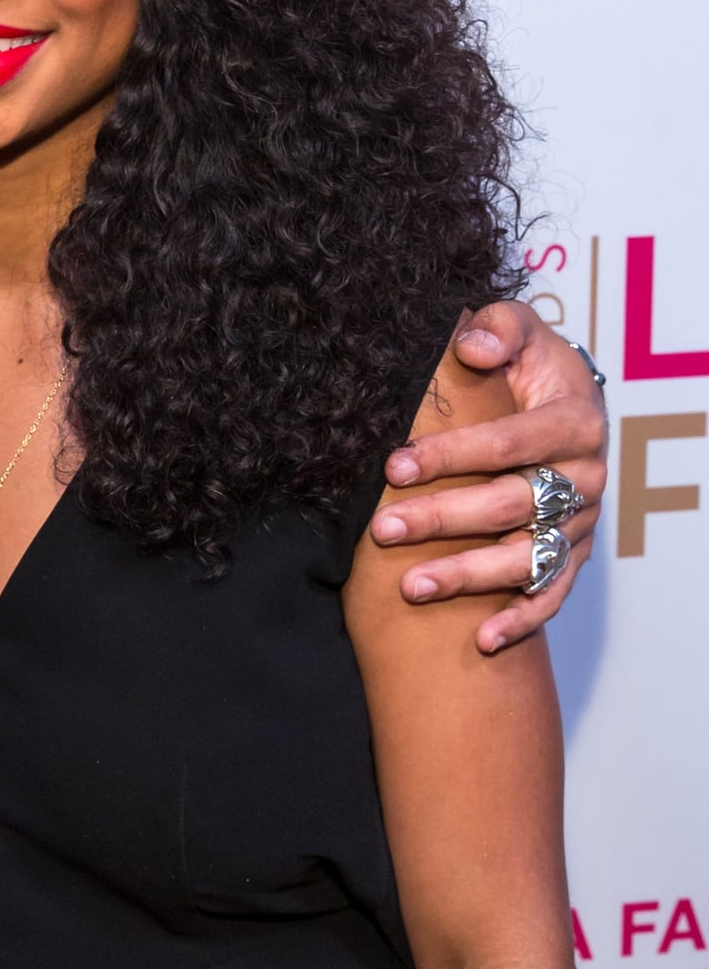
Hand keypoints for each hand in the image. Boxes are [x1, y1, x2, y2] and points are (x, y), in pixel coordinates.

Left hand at [373, 302, 605, 653]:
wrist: (565, 404)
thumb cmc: (529, 369)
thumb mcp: (519, 332)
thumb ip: (498, 328)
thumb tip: (471, 346)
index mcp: (575, 420)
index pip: (509, 442)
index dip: (451, 455)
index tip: (394, 467)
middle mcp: (585, 476)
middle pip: (512, 504)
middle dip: (444, 518)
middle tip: (383, 530)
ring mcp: (579, 522)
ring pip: (528, 556)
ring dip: (470, 575)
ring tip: (412, 587)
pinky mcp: (572, 555)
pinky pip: (552, 594)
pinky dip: (521, 619)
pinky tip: (482, 640)